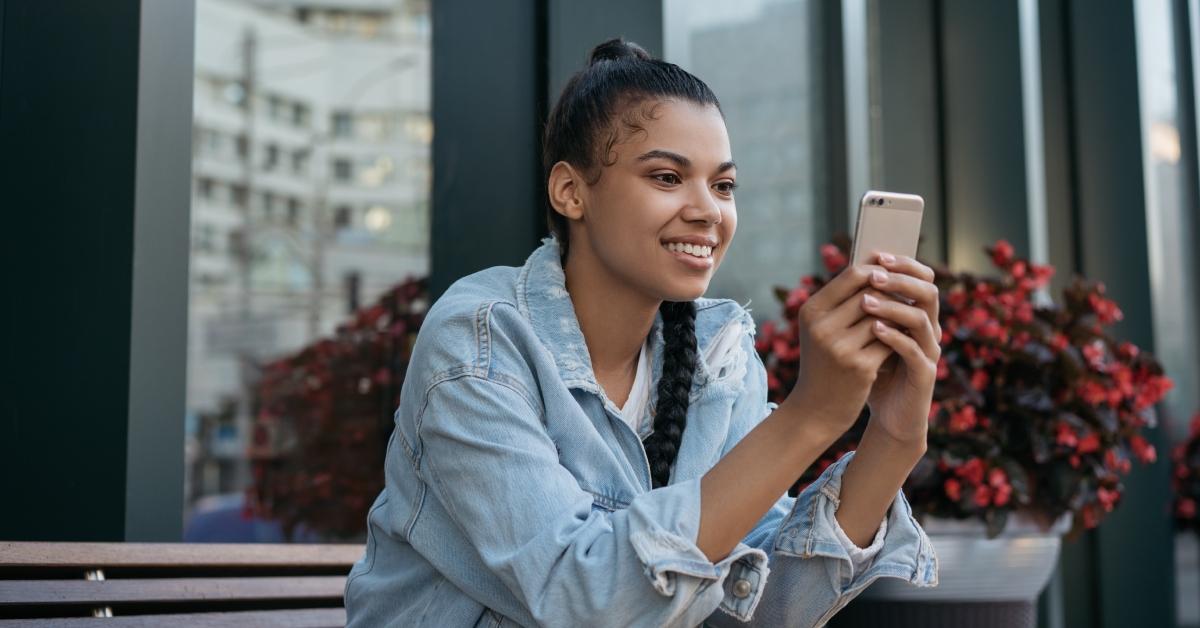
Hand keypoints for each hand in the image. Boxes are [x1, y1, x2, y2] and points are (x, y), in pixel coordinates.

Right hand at [781, 263, 895, 439]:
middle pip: (871, 293)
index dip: (878, 271)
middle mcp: (822, 327)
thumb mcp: (821, 329)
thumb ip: (843, 302)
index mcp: (811, 311)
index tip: (892, 276)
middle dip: (892, 295)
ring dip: (897, 317)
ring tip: (905, 318)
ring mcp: (840, 347)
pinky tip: (903, 341)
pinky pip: (890, 341)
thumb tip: (878, 269)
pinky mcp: (859, 366)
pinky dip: (899, 339)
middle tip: (907, 297)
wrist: (816, 408)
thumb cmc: (823, 362)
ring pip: (884, 317)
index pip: (852, 275)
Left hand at [860, 251, 940, 446]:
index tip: (876, 254)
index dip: (902, 265)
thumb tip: (847, 272)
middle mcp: (930, 330)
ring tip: (867, 301)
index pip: (920, 279)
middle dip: (901, 280)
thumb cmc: (877, 370)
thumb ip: (865, 309)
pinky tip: (874, 330)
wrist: (890, 413)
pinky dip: (895, 338)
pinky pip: (914, 352)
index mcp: (918, 315)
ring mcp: (929, 352)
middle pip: (928, 293)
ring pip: (922, 320)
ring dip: (894, 307)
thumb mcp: (867, 335)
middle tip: (874, 273)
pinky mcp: (924, 375)